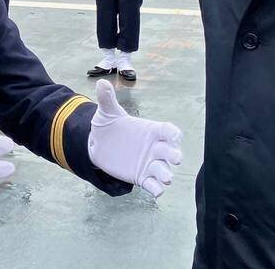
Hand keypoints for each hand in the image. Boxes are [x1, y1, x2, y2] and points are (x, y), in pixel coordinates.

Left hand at [88, 80, 182, 196]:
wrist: (99, 145)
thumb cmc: (109, 126)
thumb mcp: (107, 112)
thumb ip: (107, 99)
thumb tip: (102, 82)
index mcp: (150, 130)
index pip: (167, 130)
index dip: (172, 133)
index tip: (175, 136)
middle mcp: (154, 148)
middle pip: (170, 151)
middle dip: (174, 155)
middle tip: (175, 158)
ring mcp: (149, 163)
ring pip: (163, 170)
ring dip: (166, 174)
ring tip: (165, 178)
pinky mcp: (142, 177)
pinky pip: (153, 185)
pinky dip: (157, 189)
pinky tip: (157, 191)